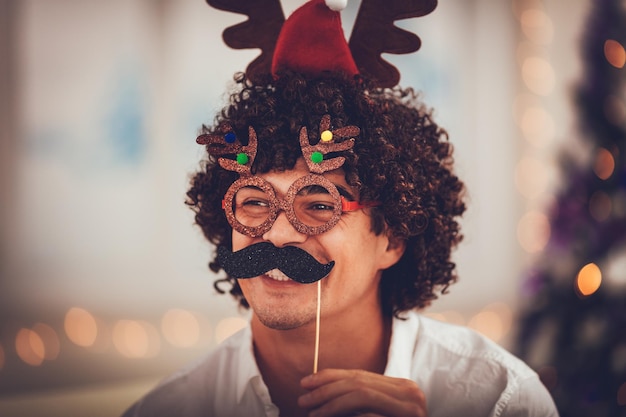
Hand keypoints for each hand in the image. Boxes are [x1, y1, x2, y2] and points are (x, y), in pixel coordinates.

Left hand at [298, 368, 426, 416]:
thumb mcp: (376, 414)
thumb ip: (360, 402)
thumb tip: (322, 392)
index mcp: (402, 387)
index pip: (359, 375)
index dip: (330, 377)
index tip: (306, 382)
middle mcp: (410, 391)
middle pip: (358, 382)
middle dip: (326, 389)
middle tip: (303, 400)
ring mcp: (412, 407)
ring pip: (360, 394)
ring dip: (331, 404)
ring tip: (313, 414)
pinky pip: (371, 414)